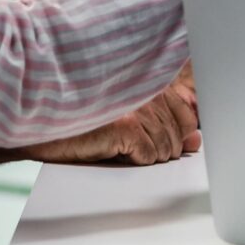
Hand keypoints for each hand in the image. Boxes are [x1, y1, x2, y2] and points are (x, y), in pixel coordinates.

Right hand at [28, 66, 199, 166]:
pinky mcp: (126, 125)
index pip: (187, 115)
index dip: (180, 135)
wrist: (48, 130)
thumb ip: (167, 128)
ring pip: (165, 147)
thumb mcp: (131, 124)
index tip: (164, 141)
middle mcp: (145, 91)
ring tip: (126, 149)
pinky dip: (137, 160)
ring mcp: (137, 107)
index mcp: (148, 84)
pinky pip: (149, 155)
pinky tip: (119, 151)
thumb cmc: (85, 124)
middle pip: (178, 134)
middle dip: (163, 149)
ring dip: (149, 156)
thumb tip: (195, 141)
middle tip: (138, 149)